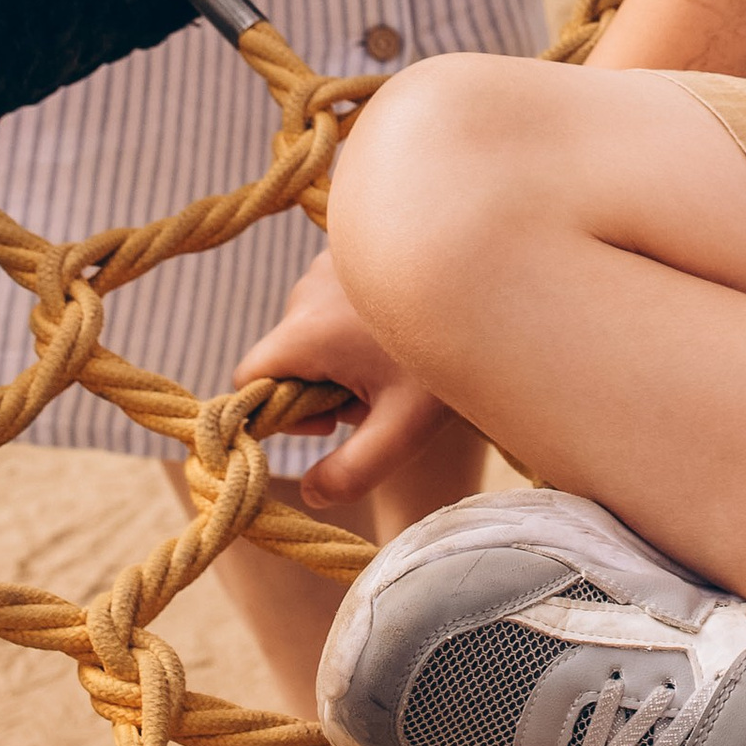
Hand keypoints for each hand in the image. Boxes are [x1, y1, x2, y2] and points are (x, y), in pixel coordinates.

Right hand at [235, 245, 468, 513]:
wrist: (497, 286)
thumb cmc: (447, 359)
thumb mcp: (402, 428)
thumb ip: (352, 471)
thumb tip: (311, 495)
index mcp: (305, 329)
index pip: (249, 378)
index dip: (278, 413)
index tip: (329, 421)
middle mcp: (307, 287)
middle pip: (286, 357)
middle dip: (322, 387)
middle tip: (378, 397)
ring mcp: (330, 262)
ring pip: (313, 329)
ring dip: (342, 356)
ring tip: (398, 361)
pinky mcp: (354, 250)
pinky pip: (335, 301)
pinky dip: (357, 324)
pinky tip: (403, 332)